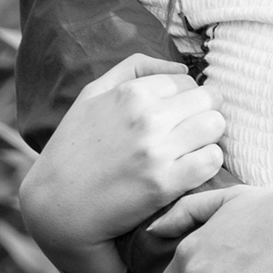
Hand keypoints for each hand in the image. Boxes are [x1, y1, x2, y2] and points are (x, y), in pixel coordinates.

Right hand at [20, 54, 224, 259]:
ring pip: (216, 125)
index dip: (184, 99)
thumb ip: (134, 68)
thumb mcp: (91, 95)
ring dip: (207, 137)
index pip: (187, 81)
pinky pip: (212, 160)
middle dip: (202, 113)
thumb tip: (182, 67)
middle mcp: (147, 117)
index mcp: (131, 92)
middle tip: (186, 133)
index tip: (173, 116)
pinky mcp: (165, 184)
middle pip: (209, 99)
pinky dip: (208, 163)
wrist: (56, 206)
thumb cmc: (73, 148)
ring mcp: (157, 151)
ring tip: (188, 150)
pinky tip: (189, 169)